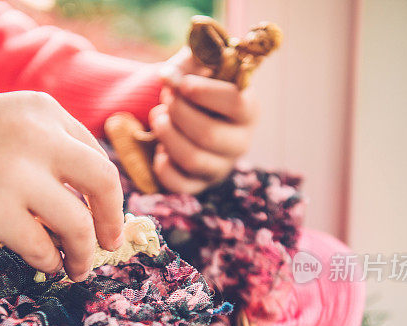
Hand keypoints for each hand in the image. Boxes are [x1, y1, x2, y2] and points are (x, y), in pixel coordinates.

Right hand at [0, 92, 123, 281]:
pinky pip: (41, 247)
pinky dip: (51, 262)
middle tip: (110, 244)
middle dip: (113, 220)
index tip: (107, 218)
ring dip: (84, 253)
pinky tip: (47, 265)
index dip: (108, 195)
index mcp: (45, 110)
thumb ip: (50, 149)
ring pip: (77, 223)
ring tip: (77, 268)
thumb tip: (91, 205)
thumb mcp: (10, 124)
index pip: (96, 156)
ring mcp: (15, 172)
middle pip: (103, 182)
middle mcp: (37, 135)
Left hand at [150, 49, 258, 193]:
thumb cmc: (194, 86)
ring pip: (193, 159)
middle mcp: (240, 142)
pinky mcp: (199, 185)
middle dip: (179, 114)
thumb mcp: (196, 65)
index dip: (204, 93)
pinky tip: (159, 150)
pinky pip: (180, 185)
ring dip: (167, 136)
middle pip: (209, 134)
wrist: (183, 112)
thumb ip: (190, 60)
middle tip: (166, 100)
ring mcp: (220, 166)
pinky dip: (163, 166)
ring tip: (158, 118)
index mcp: (248, 109)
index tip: (182, 84)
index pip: (236, 103)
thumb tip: (168, 76)